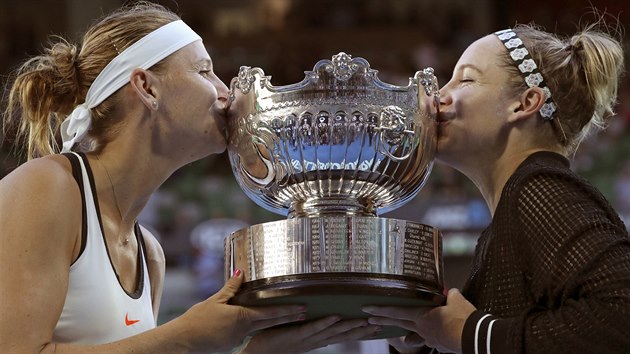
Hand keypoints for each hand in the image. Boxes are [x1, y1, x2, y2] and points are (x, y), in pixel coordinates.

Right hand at [176, 270, 307, 351]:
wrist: (184, 342)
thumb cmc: (196, 320)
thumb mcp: (214, 300)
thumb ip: (230, 287)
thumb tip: (242, 272)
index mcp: (242, 317)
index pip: (270, 313)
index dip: (287, 310)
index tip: (301, 308)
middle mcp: (244, 330)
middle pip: (271, 323)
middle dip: (287, 318)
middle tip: (302, 313)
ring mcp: (239, 339)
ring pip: (260, 329)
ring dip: (272, 323)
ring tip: (284, 316)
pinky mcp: (232, 344)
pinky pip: (247, 334)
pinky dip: (254, 328)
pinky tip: (254, 323)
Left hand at [239, 315, 381, 353]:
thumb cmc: (272, 344)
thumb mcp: (295, 334)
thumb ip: (307, 326)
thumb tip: (317, 315)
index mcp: (315, 340)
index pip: (340, 336)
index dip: (358, 332)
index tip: (373, 327)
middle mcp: (314, 341)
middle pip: (342, 336)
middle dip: (360, 331)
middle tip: (378, 325)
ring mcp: (307, 339)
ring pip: (332, 332)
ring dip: (348, 326)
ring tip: (364, 320)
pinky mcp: (296, 335)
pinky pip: (313, 328)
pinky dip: (325, 322)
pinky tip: (336, 316)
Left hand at [363, 288, 475, 352]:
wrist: (475, 338)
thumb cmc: (463, 318)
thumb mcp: (456, 300)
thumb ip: (449, 295)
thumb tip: (450, 292)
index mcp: (422, 317)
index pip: (397, 312)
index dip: (381, 310)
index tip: (367, 310)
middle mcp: (422, 329)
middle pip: (399, 323)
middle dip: (383, 321)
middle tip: (369, 319)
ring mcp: (430, 339)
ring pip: (413, 333)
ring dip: (404, 330)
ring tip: (394, 330)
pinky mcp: (439, 345)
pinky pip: (428, 339)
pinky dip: (425, 335)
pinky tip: (430, 334)